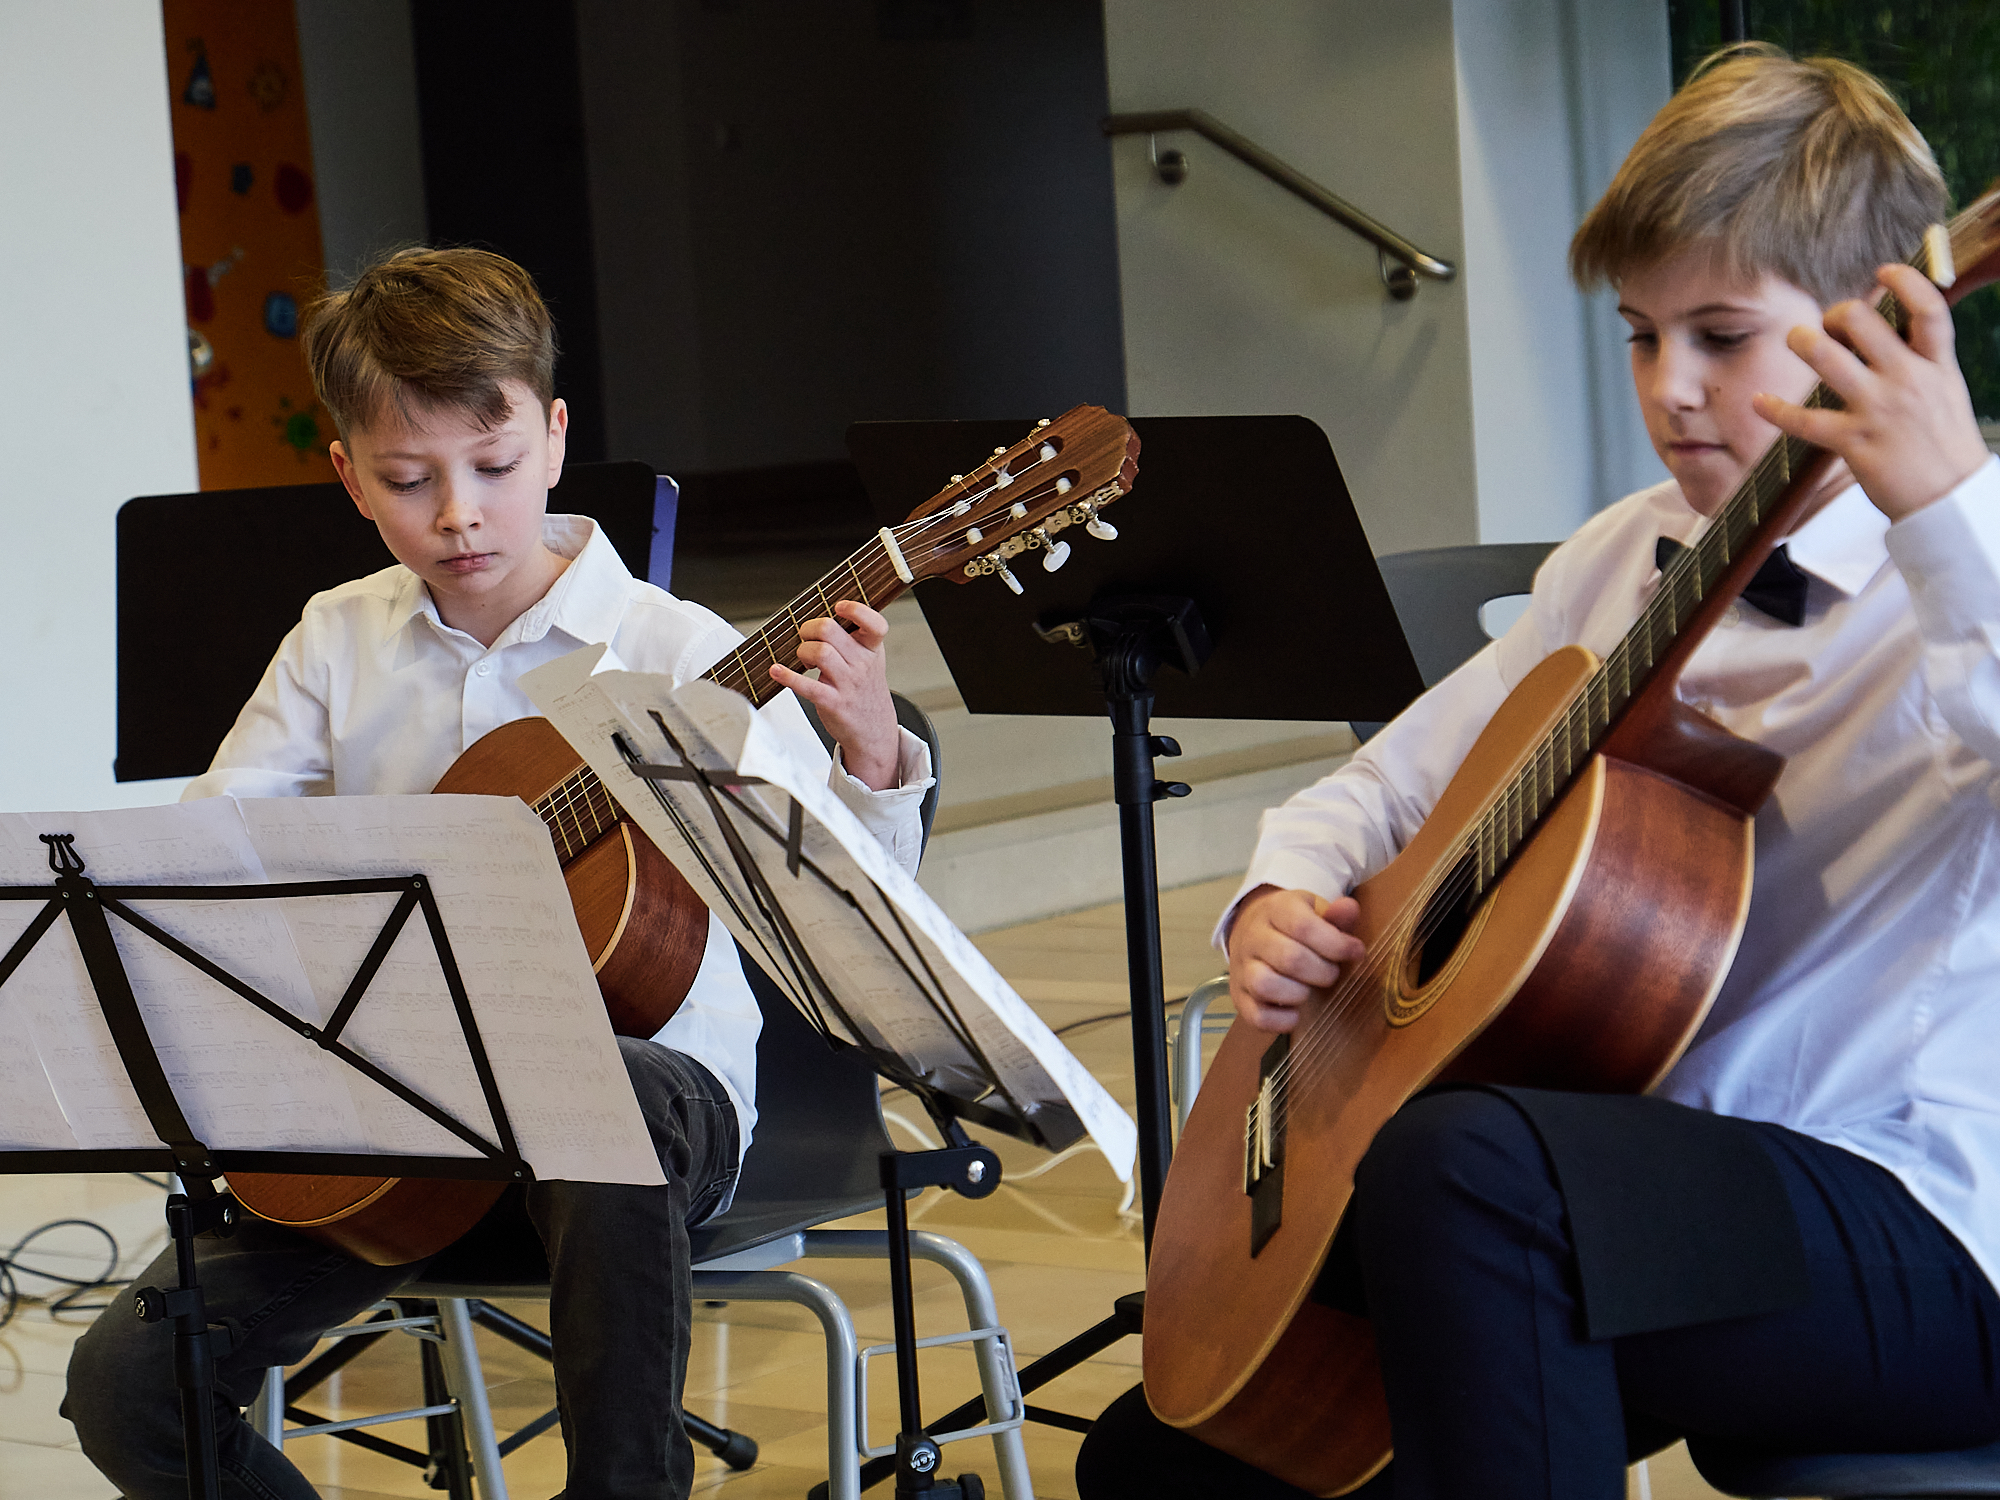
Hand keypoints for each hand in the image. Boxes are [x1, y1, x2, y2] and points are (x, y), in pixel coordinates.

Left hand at [770, 600, 900, 789]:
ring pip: (819, 652)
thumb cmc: (864, 692)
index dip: (856, 610)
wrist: (874, 731)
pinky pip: (807, 686)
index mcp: (872, 649)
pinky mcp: (833, 702)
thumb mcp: (869, 662)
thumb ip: (853, 640)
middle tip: (806, 638)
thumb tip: (818, 619)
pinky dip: (787, 676)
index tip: (839, 606)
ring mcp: (849, 684)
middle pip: (830, 630)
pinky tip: (776, 671)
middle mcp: (862, 664)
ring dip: (802, 651)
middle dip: (809, 629)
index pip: (875, 624)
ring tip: (804, 660)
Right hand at [1226, 885, 1366, 1033]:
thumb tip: (1349, 908)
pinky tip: (1296, 1012)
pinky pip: (1256, 1015)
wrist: (1252, 931)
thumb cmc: (1293, 925)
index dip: (1336, 944)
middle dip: (1323, 972)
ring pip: (1265, 985)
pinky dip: (1281, 1020)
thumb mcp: (1315, 911)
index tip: (1356, 952)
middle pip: (1289, 958)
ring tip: (1310, 990)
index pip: (1303, 926)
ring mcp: (1241, 968)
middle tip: (1332, 973)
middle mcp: (1253, 937)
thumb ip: (1335, 914)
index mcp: (1274, 910)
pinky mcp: (1238, 996)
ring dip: (1299, 994)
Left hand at [1753, 263, 1989, 522]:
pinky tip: (1757, 401)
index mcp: (1936, 365)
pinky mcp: (1854, 442)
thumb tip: (1894, 330)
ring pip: (1829, 359)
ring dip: (1804, 343)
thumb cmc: (1943, 444)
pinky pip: (1804, 421)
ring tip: (1796, 340)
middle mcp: (1908, 380)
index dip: (1906, 281)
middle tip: (1828, 324)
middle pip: (1864, 324)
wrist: (1951, 499)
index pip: (1928, 310)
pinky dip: (1775, 410)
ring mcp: (1879, 410)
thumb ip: (1920, 360)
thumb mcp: (1946, 391)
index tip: (1883, 270)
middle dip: (1838, 314)